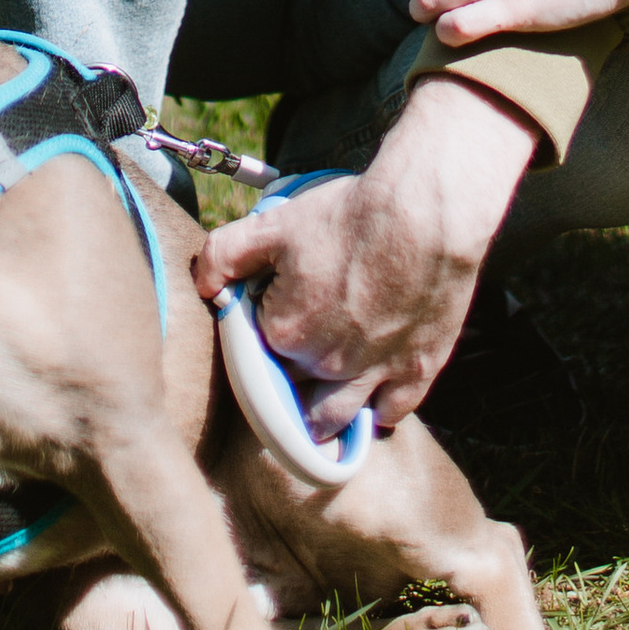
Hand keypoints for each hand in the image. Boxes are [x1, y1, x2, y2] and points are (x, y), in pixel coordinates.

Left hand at [190, 77, 536, 432]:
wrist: (425, 210)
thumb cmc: (351, 214)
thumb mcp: (274, 224)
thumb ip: (224, 255)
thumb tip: (203, 284)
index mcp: (286, 335)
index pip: (256, 356)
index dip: (262, 339)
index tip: (273, 319)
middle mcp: (326, 367)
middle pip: (292, 392)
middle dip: (288, 380)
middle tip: (297, 353)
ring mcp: (373, 375)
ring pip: (333, 420)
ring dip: (321, 417)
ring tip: (317, 403)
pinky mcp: (416, 373)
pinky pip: (388, 414)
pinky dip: (377, 409)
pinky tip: (372, 394)